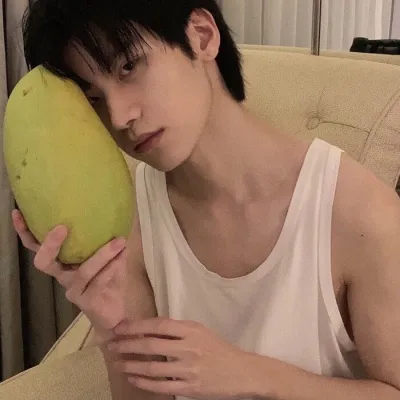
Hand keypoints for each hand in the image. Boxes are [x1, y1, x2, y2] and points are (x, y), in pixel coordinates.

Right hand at [12, 209, 128, 333]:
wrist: (116, 314)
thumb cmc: (109, 282)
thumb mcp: (110, 258)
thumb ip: (107, 241)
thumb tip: (114, 217)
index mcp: (62, 263)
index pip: (38, 247)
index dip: (25, 232)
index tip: (18, 212)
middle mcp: (63, 276)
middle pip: (44, 262)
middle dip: (50, 245)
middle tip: (62, 227)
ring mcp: (73, 290)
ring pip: (83, 271)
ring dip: (103, 254)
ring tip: (119, 241)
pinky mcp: (86, 301)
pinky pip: (99, 282)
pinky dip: (113, 266)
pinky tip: (124, 255)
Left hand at [108, 317, 256, 399]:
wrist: (241, 372)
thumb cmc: (218, 348)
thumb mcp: (200, 331)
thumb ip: (177, 330)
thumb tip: (148, 329)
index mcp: (191, 330)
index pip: (158, 325)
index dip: (137, 326)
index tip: (120, 327)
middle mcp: (189, 348)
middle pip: (151, 345)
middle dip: (127, 345)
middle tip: (112, 345)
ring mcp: (189, 369)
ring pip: (153, 367)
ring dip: (131, 364)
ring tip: (118, 362)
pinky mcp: (189, 388)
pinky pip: (161, 386)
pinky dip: (144, 381)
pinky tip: (133, 377)